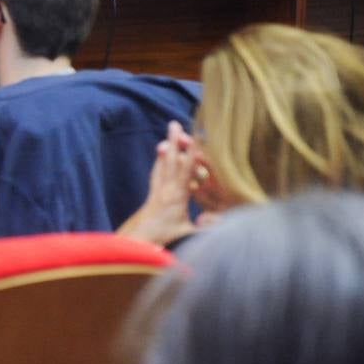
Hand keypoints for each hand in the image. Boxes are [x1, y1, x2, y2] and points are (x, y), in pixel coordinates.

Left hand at [118, 121, 199, 245]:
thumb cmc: (164, 237)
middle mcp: (166, 188)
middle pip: (171, 160)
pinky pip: (157, 172)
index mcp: (178, 196)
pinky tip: (161, 154)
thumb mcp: (188, 234)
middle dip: (175, 141)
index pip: (187, 170)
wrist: (139, 240)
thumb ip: (206, 229)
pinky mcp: (153, 193)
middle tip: (174, 124)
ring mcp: (158, 189)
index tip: (196, 137)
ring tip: (169, 133)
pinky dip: (161, 161)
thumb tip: (223, 224)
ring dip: (168, 147)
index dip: (193, 153)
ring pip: (163, 163)